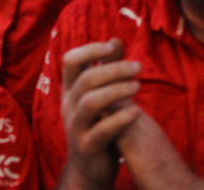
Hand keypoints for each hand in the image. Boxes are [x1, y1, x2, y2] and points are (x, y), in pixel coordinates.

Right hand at [60, 39, 141, 188]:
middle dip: (113, 69)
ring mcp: (75, 125)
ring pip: (91, 102)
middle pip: (85, 79)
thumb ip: (105, 69)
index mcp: (69, 90)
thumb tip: (115, 40)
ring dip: (117, 91)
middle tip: (138, 67)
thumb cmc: (96, 125)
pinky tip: (136, 112)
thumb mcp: (96, 96)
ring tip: (138, 87)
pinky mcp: (87, 146)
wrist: (88, 167)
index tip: (113, 47)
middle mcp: (68, 105)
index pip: (70, 61)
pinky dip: (120, 119)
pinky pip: (102, 130)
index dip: (89, 50)